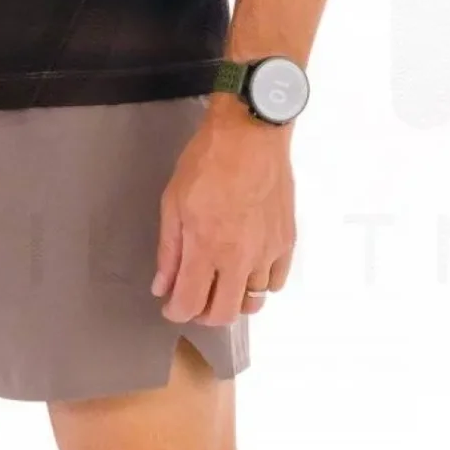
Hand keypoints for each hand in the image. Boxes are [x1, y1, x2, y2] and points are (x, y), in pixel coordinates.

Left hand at [152, 98, 295, 325]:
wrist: (251, 135)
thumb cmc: (208, 161)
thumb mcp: (173, 203)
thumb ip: (169, 251)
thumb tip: (162, 286)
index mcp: (206, 248)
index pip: (190, 304)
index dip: (176, 312)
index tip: (171, 306)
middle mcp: (239, 258)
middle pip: (224, 313)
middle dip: (204, 314)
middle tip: (194, 299)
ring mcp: (267, 252)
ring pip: (253, 302)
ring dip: (233, 300)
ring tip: (221, 283)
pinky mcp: (287, 241)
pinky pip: (276, 282)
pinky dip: (261, 284)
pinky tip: (248, 270)